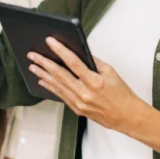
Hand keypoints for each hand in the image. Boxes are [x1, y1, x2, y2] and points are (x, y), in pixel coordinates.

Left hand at [27, 37, 146, 132]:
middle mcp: (85, 93)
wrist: (127, 116)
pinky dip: (51, 87)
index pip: (74, 63)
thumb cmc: (121, 94)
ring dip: (43, 74)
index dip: (61, 50)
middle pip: (60, 75)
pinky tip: (43, 80)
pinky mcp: (77, 110)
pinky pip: (61, 95)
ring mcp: (79, 103)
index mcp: (95, 82)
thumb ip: (93, 61)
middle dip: (44, 63)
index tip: (50, 41)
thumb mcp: (110, 72)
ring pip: (57, 86)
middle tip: (33, 55)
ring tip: (32, 66)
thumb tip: (78, 52)